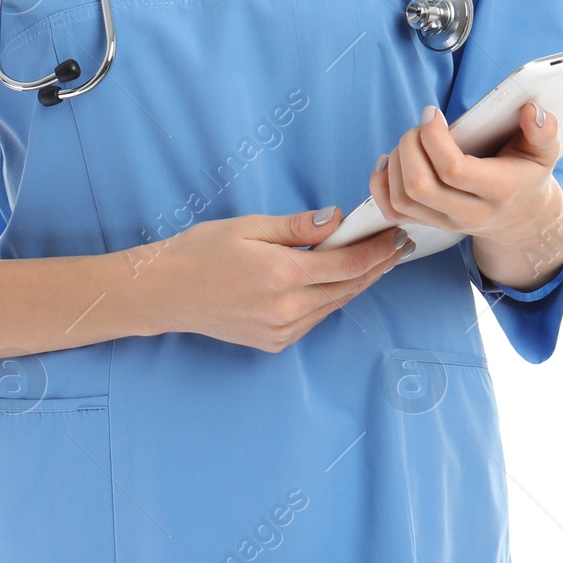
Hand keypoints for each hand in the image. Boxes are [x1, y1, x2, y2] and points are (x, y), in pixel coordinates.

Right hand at [129, 206, 410, 353]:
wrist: (165, 293)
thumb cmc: (201, 251)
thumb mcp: (248, 227)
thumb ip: (297, 227)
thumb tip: (337, 219)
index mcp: (283, 275)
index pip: (348, 264)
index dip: (377, 250)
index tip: (396, 235)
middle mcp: (287, 310)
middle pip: (348, 287)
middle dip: (377, 266)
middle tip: (398, 247)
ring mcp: (281, 331)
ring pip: (335, 305)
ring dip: (358, 283)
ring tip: (377, 262)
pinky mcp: (274, 342)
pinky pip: (315, 319)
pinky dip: (332, 299)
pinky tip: (339, 282)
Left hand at [369, 101, 562, 283]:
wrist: (523, 220)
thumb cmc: (527, 177)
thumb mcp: (544, 153)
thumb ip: (543, 131)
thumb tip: (533, 112)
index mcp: (498, 190)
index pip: (453, 169)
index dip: (433, 137)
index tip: (432, 114)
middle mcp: (469, 213)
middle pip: (420, 186)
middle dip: (409, 146)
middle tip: (421, 126)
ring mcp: (447, 222)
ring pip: (402, 198)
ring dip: (395, 161)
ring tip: (410, 140)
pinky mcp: (429, 224)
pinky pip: (392, 212)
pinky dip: (381, 184)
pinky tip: (391, 161)